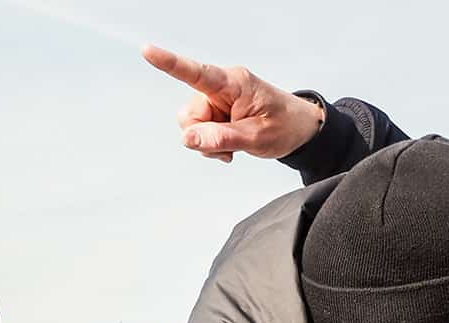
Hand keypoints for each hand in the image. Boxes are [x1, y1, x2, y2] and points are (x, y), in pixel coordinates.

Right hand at [141, 43, 325, 162]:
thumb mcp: (255, 137)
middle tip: (228, 146)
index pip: (197, 72)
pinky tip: (230, 146)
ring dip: (208, 143)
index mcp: (235, 83)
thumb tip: (188, 139)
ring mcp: (218, 101)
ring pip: (193, 126)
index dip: (170, 63)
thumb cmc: (285, 126)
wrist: (300, 130)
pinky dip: (212, 144)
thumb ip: (220, 137)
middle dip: (202, 135)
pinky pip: (200, 133)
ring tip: (233, 146)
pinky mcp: (218, 113)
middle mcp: (222, 88)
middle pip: (189, 113)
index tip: (148, 51)